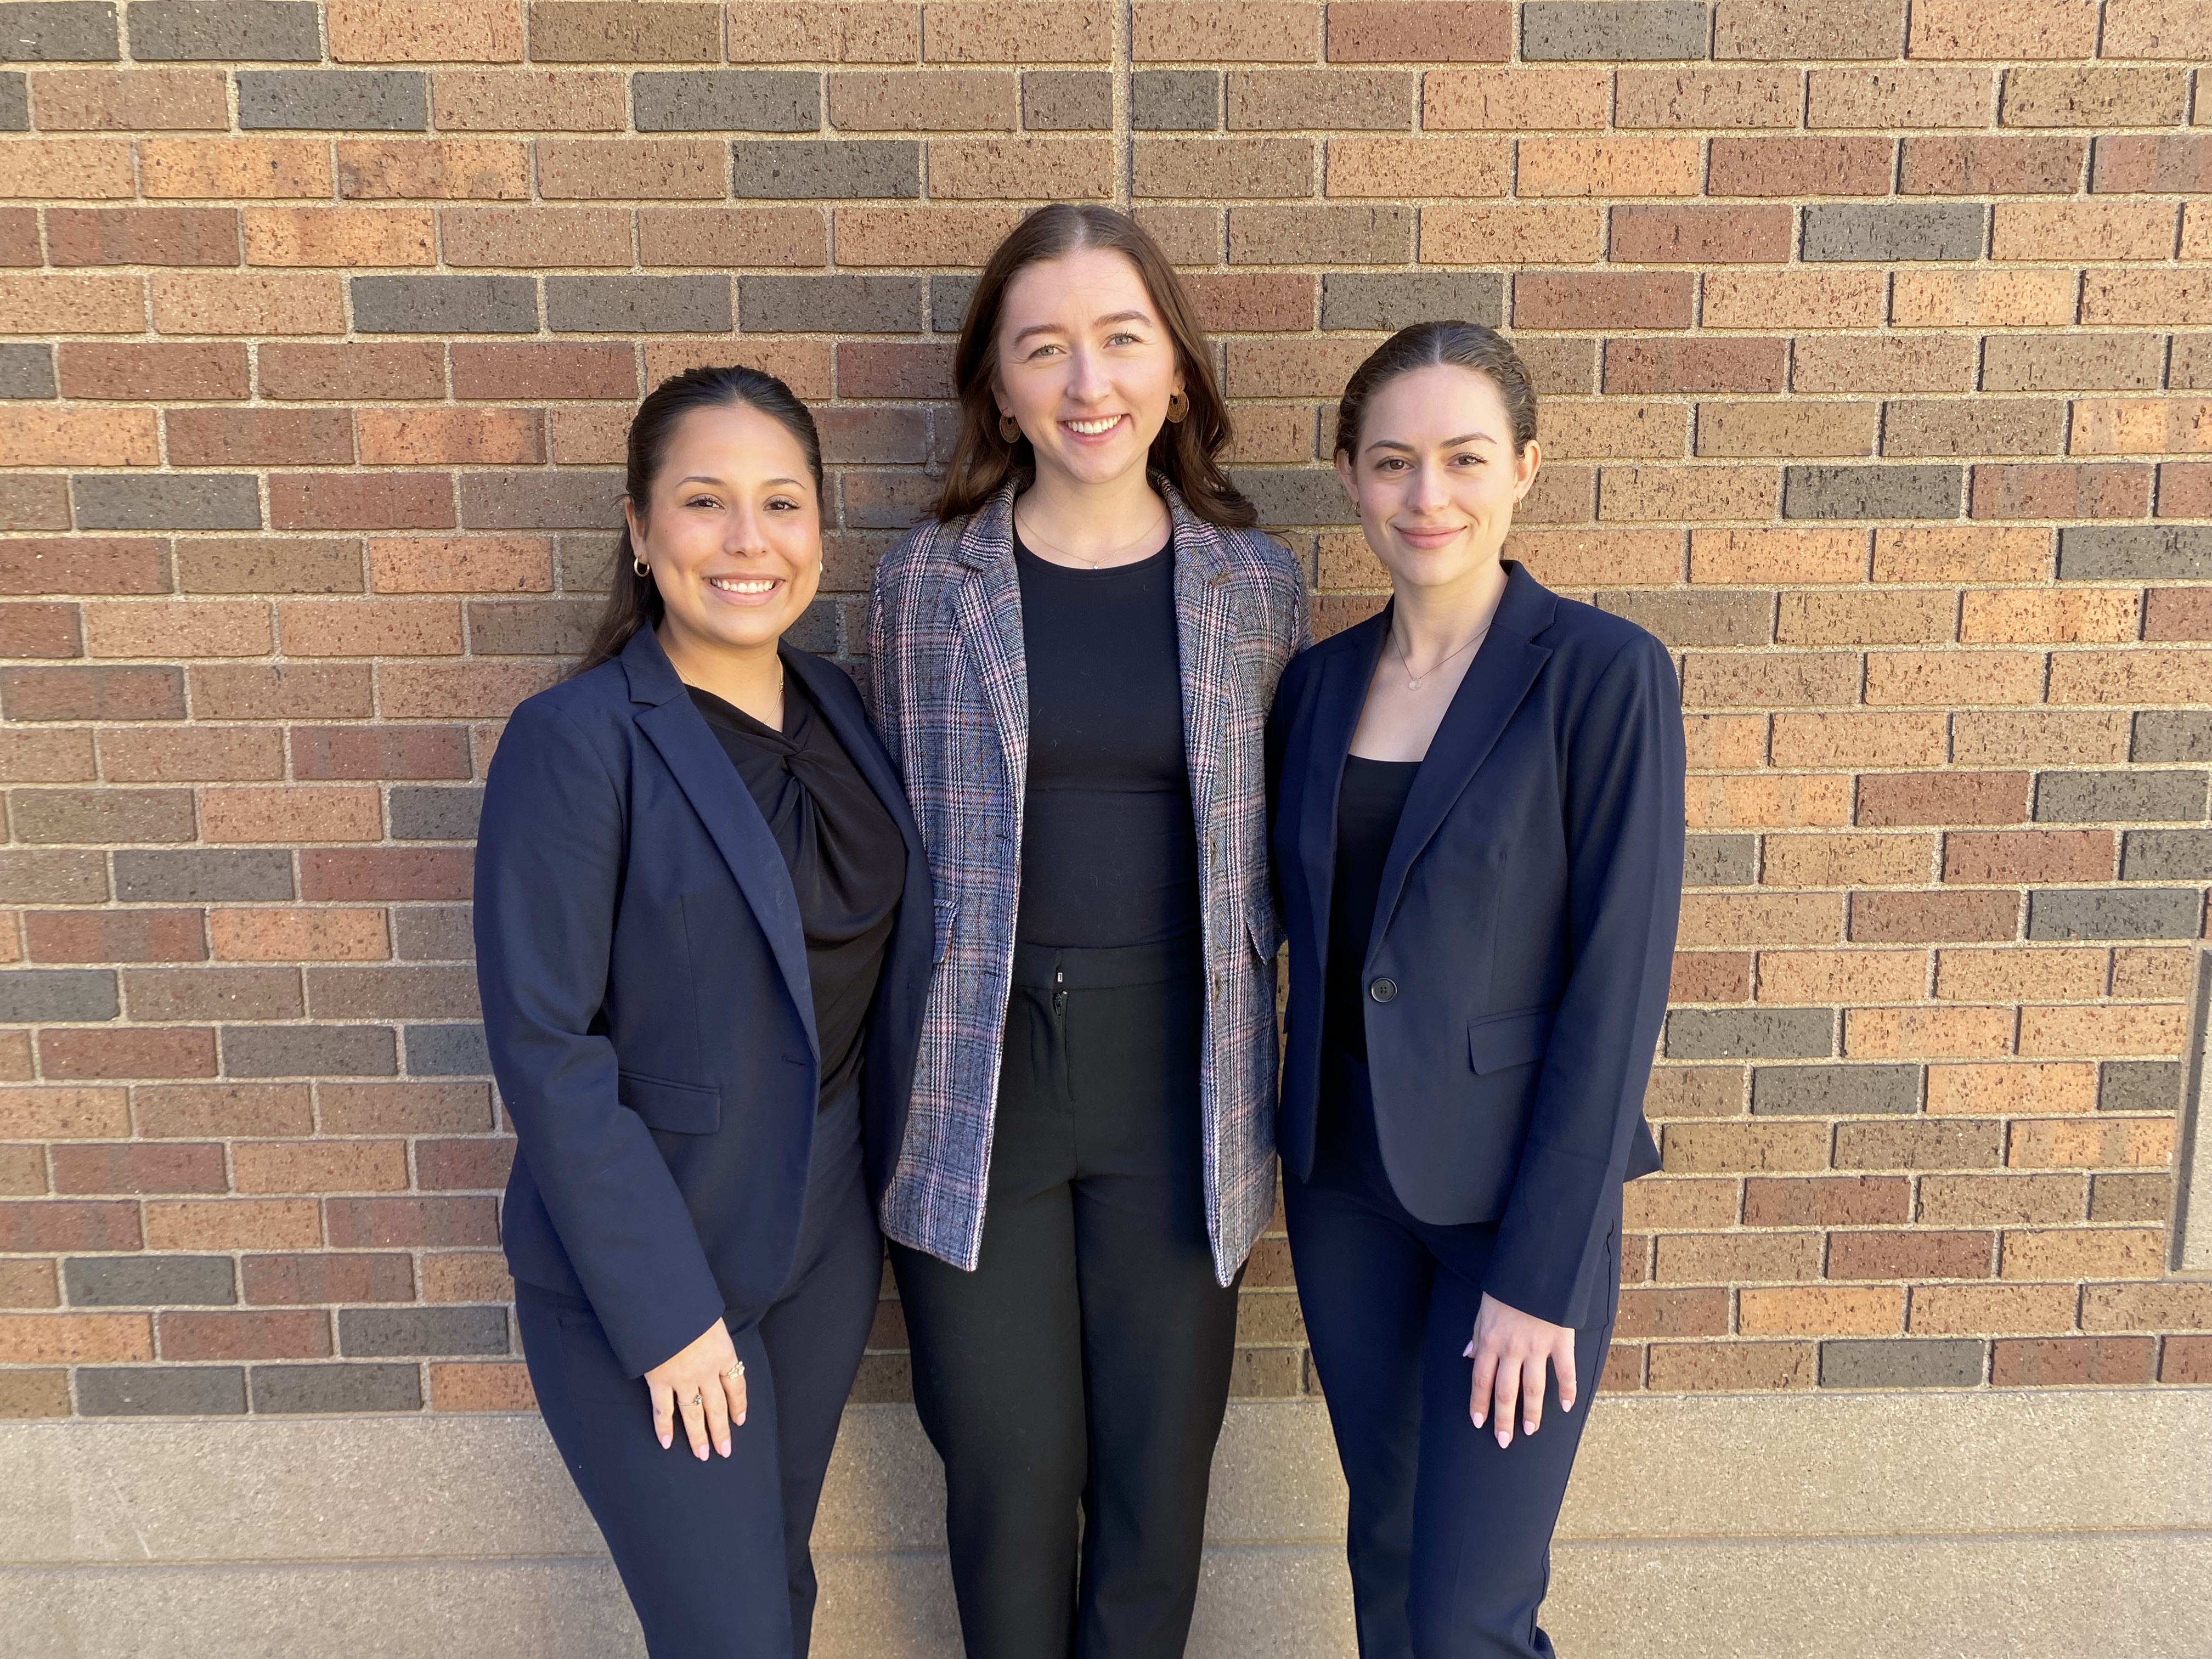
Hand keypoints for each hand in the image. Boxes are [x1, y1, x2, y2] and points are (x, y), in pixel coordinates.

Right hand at [643, 1318, 747, 1459]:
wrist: (662, 1301)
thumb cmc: (688, 1304)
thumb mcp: (710, 1318)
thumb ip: (713, 1338)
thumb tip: (712, 1345)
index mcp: (724, 1353)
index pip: (737, 1385)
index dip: (739, 1404)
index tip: (740, 1420)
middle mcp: (707, 1370)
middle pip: (718, 1406)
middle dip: (722, 1430)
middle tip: (725, 1451)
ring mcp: (683, 1378)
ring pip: (693, 1414)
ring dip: (698, 1436)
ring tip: (703, 1455)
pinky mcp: (660, 1381)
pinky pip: (663, 1410)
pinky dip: (664, 1428)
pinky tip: (666, 1443)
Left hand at [1464, 1292, 1575, 1448]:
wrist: (1536, 1267)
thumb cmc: (1507, 1286)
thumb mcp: (1483, 1308)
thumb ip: (1477, 1334)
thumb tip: (1467, 1355)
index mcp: (1490, 1340)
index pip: (1481, 1379)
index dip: (1479, 1403)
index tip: (1478, 1422)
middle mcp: (1512, 1349)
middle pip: (1505, 1391)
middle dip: (1503, 1418)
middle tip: (1503, 1441)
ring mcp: (1538, 1347)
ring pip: (1533, 1388)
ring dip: (1531, 1413)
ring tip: (1530, 1431)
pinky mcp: (1561, 1342)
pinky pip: (1565, 1371)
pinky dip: (1567, 1390)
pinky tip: (1566, 1407)